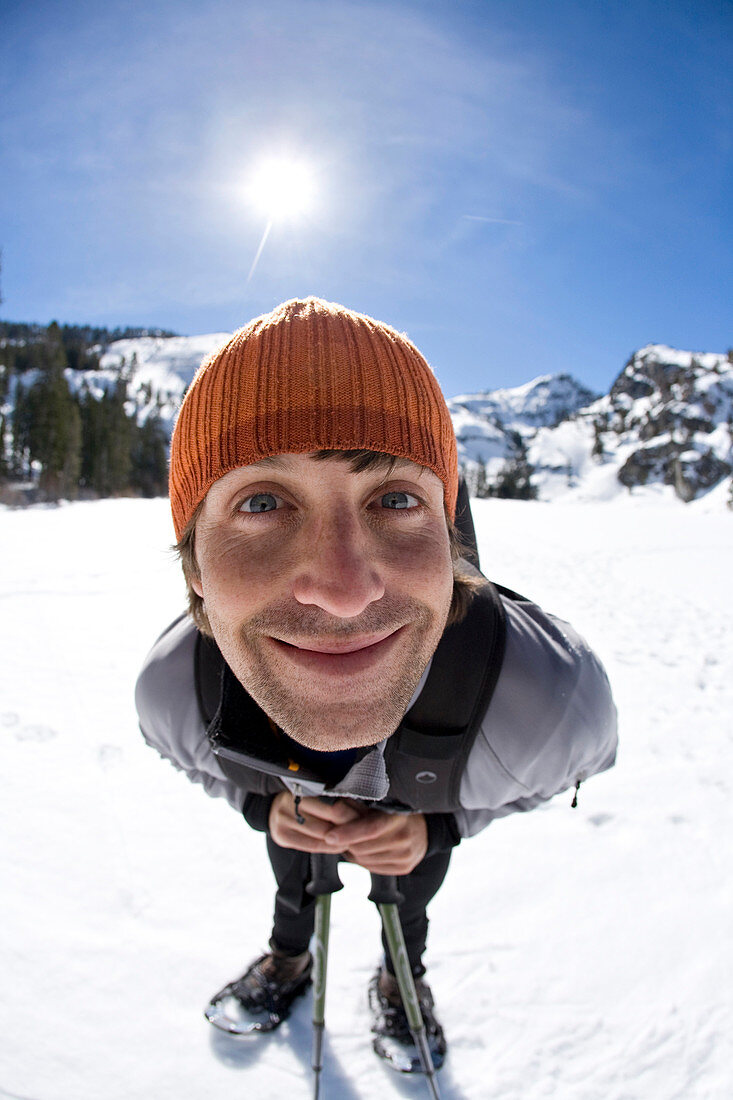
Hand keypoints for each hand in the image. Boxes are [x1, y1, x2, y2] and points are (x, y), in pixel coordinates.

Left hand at [268, 792, 427, 875]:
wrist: (425, 829)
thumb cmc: (397, 811)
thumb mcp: (381, 803)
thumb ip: (359, 806)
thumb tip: (333, 804)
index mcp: (399, 817)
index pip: (370, 828)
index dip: (348, 832)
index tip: (329, 836)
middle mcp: (405, 838)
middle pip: (364, 847)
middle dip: (346, 843)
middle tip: (336, 835)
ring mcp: (406, 855)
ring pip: (365, 860)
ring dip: (353, 852)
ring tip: (351, 841)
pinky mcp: (404, 868)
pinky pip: (373, 868)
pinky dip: (363, 860)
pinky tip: (364, 850)